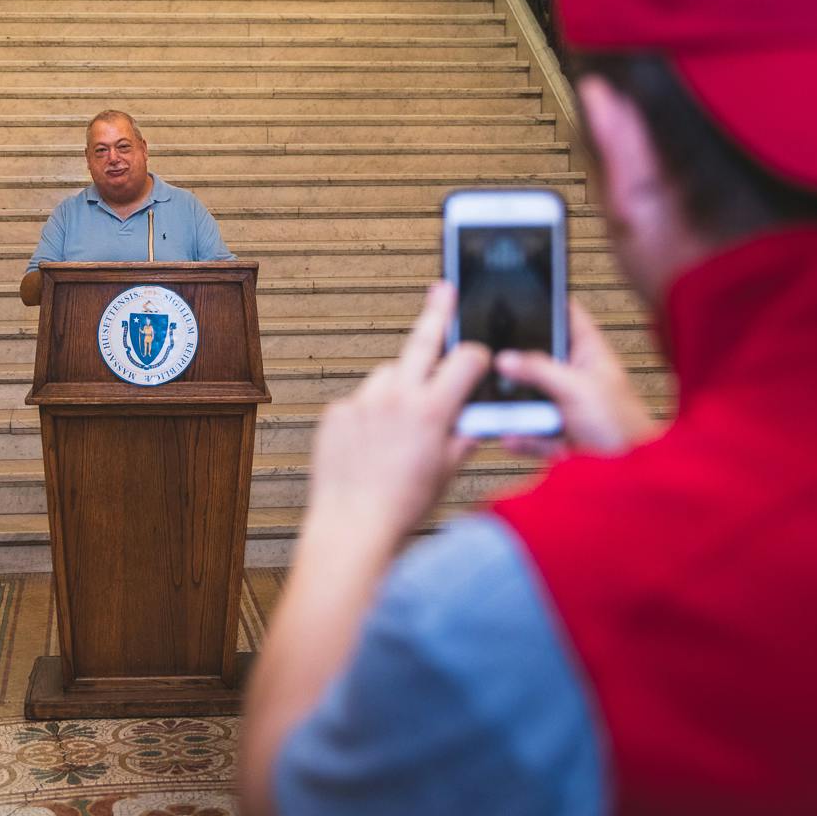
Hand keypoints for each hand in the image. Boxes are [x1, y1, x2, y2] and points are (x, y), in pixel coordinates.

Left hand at [304, 282, 489, 545]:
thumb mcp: (448, 471)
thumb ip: (463, 436)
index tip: (478, 357)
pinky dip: (370, 414)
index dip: (477, 357)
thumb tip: (473, 418)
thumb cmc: (404, 505)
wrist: (353, 525)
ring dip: (400, 387)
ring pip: (389, 375)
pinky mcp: (337, 412)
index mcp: (432, 410)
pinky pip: (361, 402)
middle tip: (443, 290)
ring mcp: (363, 402)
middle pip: (422, 341)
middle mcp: (397, 397)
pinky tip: (372, 445)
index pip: (464, 361)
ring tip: (400, 427)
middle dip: (437, 313)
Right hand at [494, 299, 661, 457]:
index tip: (519, 294)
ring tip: (497, 402)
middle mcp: (576, 376)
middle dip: (516, 361)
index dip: (547, 301)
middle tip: (493, 358)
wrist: (630, 476)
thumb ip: (539, 370)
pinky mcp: (557, 434)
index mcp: (590, 353)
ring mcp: (565, 405)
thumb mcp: (578, 389)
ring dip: (515, 404)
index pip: (567, 315)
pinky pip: (529, 429)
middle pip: (538, 357)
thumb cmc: (624, 427)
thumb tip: (506, 358)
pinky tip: (511, 436)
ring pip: (530, 396)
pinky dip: (520, 435)